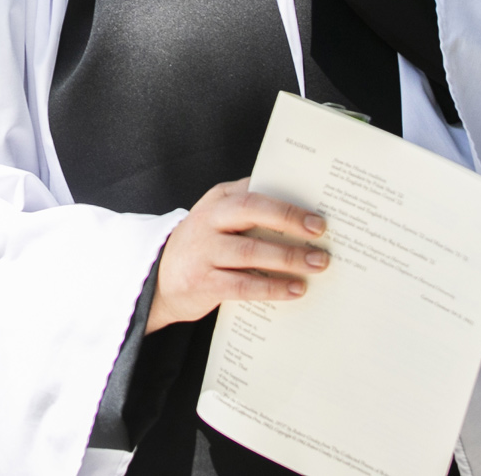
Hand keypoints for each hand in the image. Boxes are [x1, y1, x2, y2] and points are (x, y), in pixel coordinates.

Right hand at [146, 179, 329, 331]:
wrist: (159, 280)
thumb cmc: (203, 245)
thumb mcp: (219, 219)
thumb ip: (248, 211)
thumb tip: (300, 214)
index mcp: (217, 200)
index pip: (254, 191)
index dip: (287, 200)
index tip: (317, 213)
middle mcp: (208, 220)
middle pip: (250, 210)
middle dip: (288, 219)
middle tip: (320, 231)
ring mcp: (204, 252)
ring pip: (251, 251)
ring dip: (288, 258)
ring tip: (316, 264)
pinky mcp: (204, 283)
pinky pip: (244, 285)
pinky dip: (272, 287)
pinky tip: (295, 289)